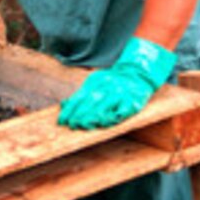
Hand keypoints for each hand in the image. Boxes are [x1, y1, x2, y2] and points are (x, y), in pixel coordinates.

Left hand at [58, 37, 176, 129]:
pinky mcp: (133, 101)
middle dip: (80, 115)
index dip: (70, 110)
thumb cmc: (112, 83)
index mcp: (95, 81)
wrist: (137, 74)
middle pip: (90, 101)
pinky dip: (113, 118)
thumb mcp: (95, 83)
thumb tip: (64, 105)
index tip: (62, 121)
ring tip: (86, 126)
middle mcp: (107, 86)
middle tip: (73, 125)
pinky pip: (122, 111)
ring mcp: (120, 93)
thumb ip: (80, 95)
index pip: (79, 97)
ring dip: (94, 117)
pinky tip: (105, 123)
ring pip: (105, 106)